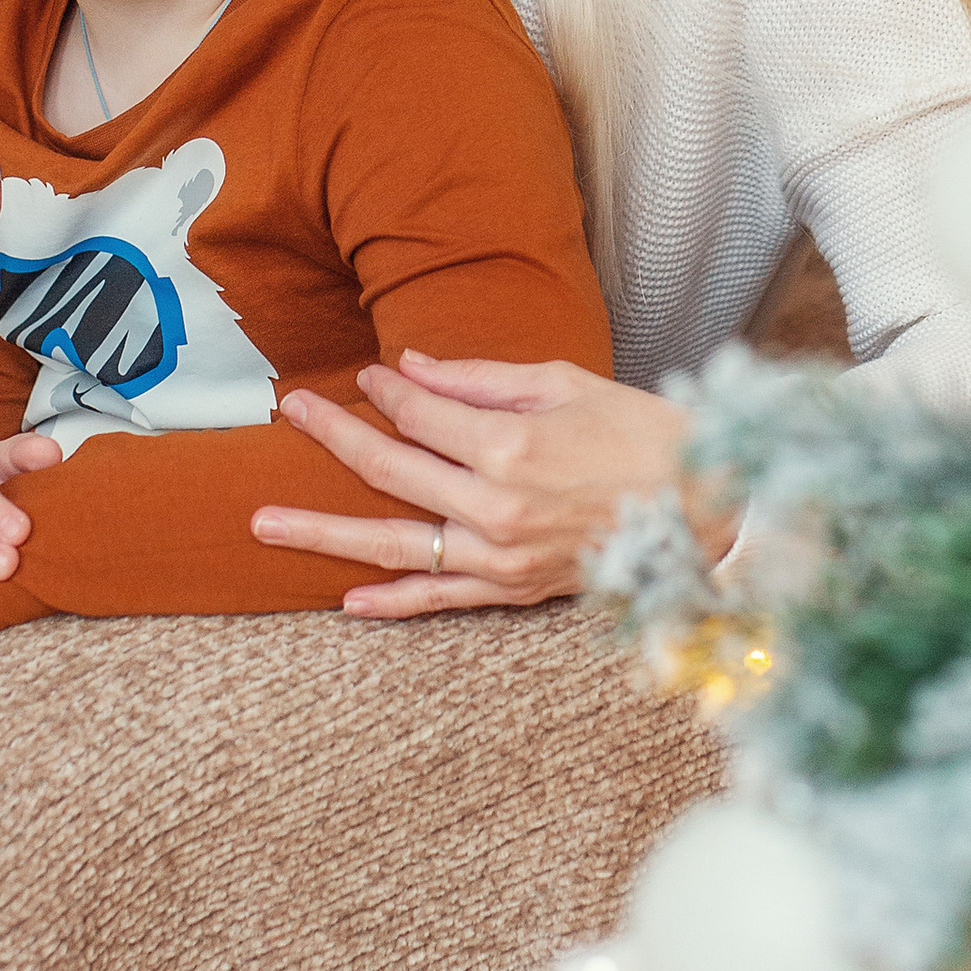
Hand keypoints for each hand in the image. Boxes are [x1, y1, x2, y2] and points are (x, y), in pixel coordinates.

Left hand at [251, 355, 729, 618]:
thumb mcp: (563, 383)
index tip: (365, 374)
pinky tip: (346, 602)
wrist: (707, 507)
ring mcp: (499, 555)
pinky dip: (391, 603)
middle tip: (290, 412)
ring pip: (393, 543)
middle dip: (333, 436)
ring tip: (264, 523)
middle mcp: (493, 505)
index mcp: (507, 446)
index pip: (418, 415)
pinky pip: (439, 599)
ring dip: (324, 532)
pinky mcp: (514, 590)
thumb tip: (407, 366)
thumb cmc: (641, 433)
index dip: (385, 390)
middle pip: (389, 470)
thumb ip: (477, 380)